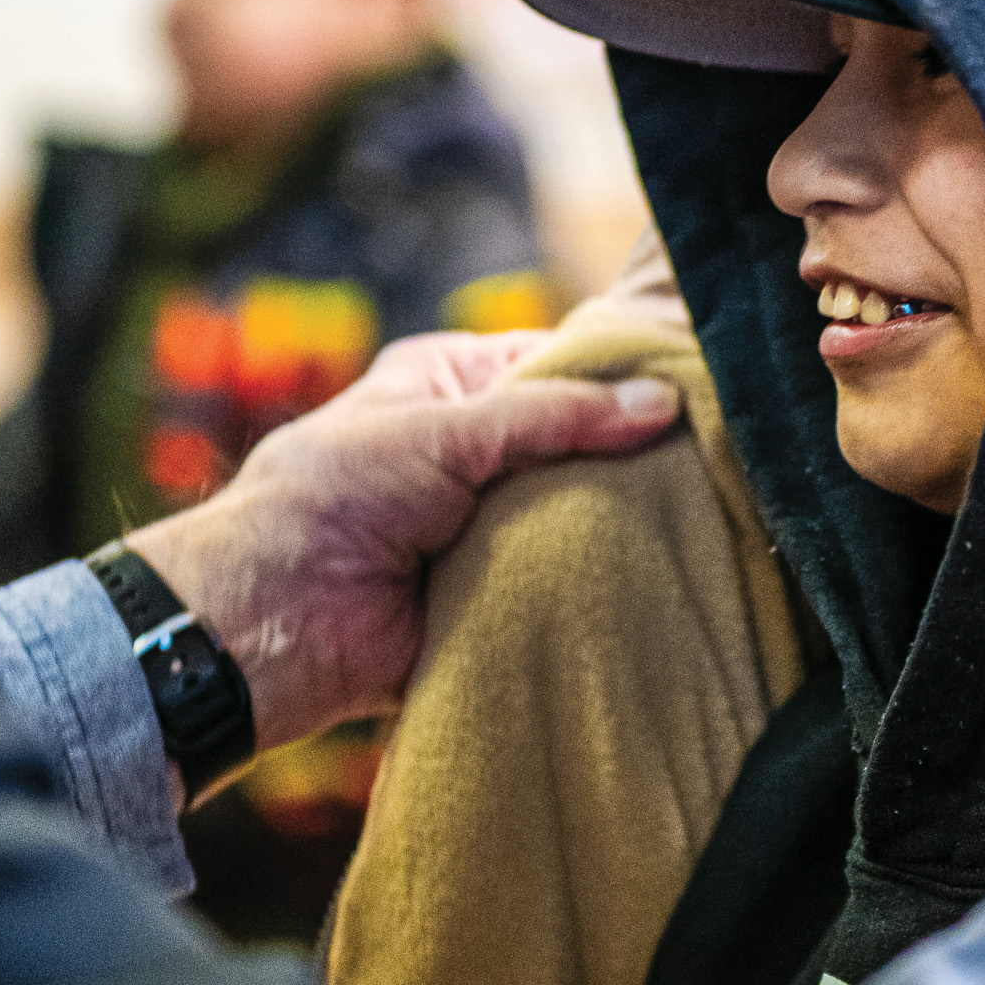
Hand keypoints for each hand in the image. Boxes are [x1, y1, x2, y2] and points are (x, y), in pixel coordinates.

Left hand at [123, 331, 682, 763]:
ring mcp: (486, 527)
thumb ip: (555, 415)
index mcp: (450, 387)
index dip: (616, 375)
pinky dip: (593, 586)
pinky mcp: (494, 595)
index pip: (556, 366)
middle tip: (708, 459)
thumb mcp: (446, 429)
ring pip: (577, 517)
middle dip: (628, 456)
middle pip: (576, 446)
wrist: (276, 617)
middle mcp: (472, 453)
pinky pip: (560, 585)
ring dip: (615, 524)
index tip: (689, 385)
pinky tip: (657, 578)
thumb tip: (661, 403)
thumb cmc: (336, 495)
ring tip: (699, 518)